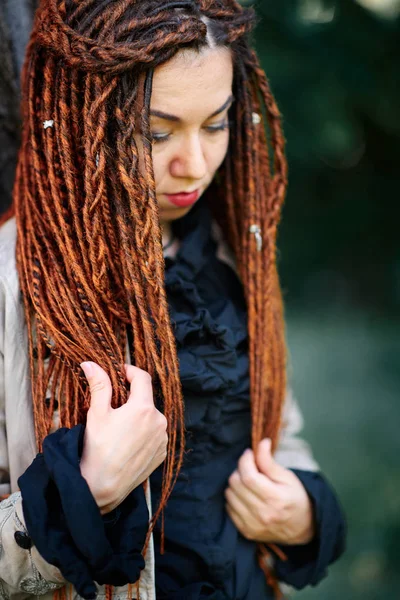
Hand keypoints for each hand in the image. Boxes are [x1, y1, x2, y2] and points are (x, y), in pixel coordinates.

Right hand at [79, 362, 167, 514]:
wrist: (103, 486)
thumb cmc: (97, 448)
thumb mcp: (97, 413)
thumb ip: (99, 385)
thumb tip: (90, 363)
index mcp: (144, 408)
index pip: (142, 378)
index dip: (130, 371)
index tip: (119, 372)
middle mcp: (159, 421)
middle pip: (145, 399)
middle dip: (131, 398)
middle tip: (113, 405)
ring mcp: (162, 438)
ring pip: (151, 417)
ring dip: (138, 416)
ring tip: (119, 428)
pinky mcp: (162, 453)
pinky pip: (154, 434)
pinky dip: (144, 433)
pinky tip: (128, 442)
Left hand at [225, 439, 314, 544]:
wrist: (302, 527)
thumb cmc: (296, 498)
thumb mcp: (288, 477)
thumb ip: (269, 461)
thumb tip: (261, 442)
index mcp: (275, 498)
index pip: (248, 477)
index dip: (245, 461)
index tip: (249, 453)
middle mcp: (262, 514)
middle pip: (236, 484)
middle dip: (240, 469)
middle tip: (250, 467)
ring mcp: (252, 525)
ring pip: (229, 495)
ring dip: (236, 483)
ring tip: (248, 482)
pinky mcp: (246, 531)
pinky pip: (228, 508)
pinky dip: (234, 497)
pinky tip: (245, 495)